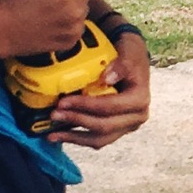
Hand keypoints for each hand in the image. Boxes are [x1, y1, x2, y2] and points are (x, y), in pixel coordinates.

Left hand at [48, 27, 151, 148]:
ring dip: (75, 138)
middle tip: (54, 115)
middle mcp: (136, 117)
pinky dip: (79, 138)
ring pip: (100, 139)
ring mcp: (127, 126)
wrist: (132, 58)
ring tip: (53, 134)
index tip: (63, 101)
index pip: (110, 107)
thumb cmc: (130, 54)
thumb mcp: (129, 52)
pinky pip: (97, 139)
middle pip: (104, 126)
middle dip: (77, 121)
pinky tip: (61, 135)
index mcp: (139, 100)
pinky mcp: (117, 129)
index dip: (85, 106)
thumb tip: (107, 78)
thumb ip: (121, 64)